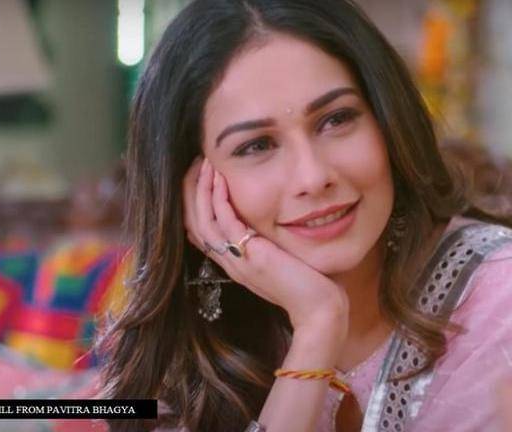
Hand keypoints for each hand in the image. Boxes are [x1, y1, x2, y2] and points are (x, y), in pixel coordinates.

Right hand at [182, 157, 348, 333]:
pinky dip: (220, 199)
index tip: (203, 175)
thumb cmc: (309, 285)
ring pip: (203, 221)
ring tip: (206, 164)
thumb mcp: (282, 259)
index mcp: (235, 263)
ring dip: (202, 189)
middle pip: (194, 223)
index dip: (195, 202)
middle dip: (192, 191)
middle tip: (198, 163)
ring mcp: (238, 262)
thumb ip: (270, 242)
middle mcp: (231, 263)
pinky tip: (221, 178)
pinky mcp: (251, 257)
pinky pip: (225, 223)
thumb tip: (274, 220)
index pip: (201, 231)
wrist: (319, 310)